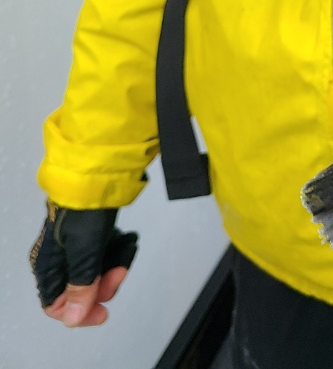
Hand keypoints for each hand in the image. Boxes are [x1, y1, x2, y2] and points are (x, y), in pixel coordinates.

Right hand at [30, 203, 137, 326]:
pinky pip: (104, 257)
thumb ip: (81, 284)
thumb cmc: (86, 208)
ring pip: (95, 274)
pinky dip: (116, 254)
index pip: (56, 305)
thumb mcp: (84, 249)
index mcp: (48, 265)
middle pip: (80, 291)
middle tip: (119, 275)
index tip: (103, 311)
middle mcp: (58, 259)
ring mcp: (75, 248)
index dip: (80, 312)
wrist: (99, 173)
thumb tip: (73, 318)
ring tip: (125, 253)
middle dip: (103, 286)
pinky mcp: (91, 237)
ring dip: (113, 269)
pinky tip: (126, 243)